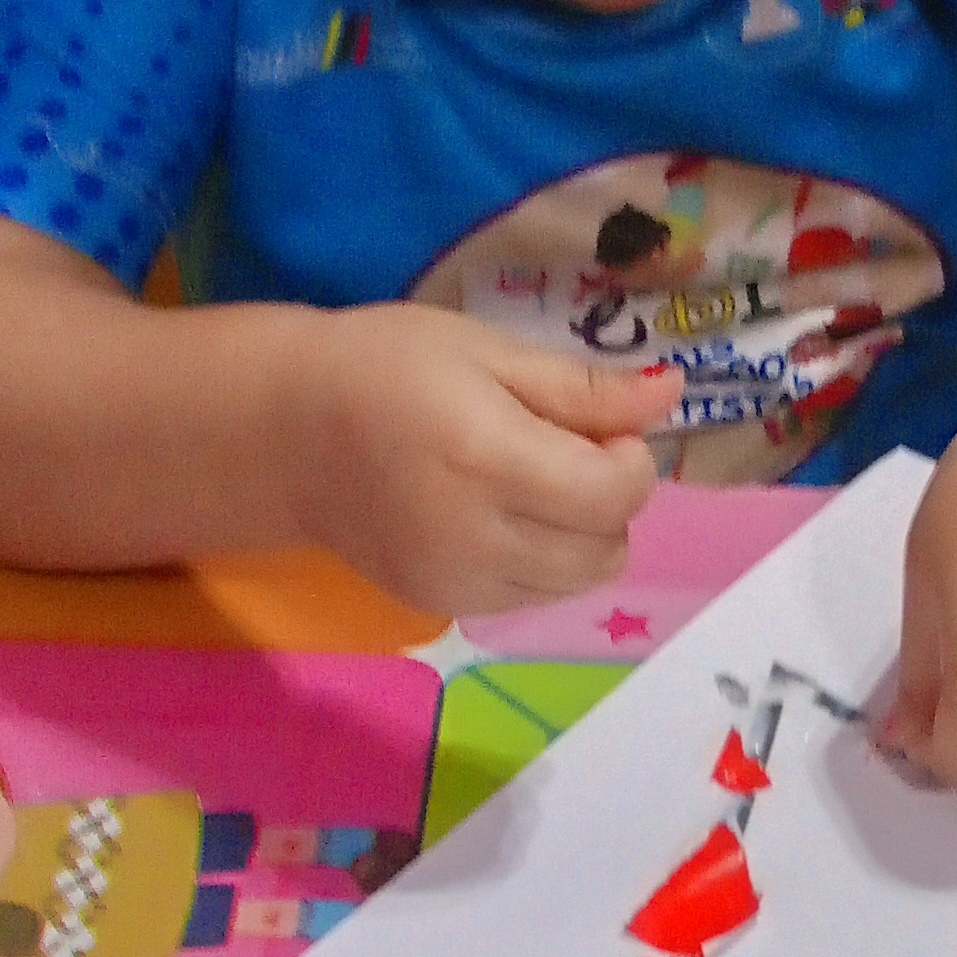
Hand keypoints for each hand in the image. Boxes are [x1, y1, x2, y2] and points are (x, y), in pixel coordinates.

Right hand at [292, 310, 663, 618]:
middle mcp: (475, 534)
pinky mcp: (439, 604)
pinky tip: (499, 517)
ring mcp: (455, 581)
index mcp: (487, 458)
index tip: (603, 427)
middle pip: (607, 549)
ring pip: (576, 582)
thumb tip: (672, 394)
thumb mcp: (485, 352)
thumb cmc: (385, 367)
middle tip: (566, 454)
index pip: (614, 494)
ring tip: (532, 486)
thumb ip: (581, 388)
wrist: (284, 431)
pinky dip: (540, 562)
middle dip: (609, 501)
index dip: (631, 459)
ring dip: (580, 537)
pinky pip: (531, 597)